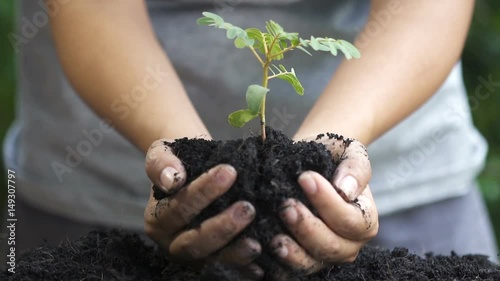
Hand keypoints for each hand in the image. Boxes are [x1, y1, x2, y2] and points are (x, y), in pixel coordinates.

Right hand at [144, 139, 263, 278]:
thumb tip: (171, 179)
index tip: (229, 171)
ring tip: (258, 239)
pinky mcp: (212, 262)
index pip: (177, 210)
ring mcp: (193, 257)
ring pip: (212, 260)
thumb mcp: (162, 152)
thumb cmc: (180, 160)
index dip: (202, 192)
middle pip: (194, 242)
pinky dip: (244, 265)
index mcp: (156, 219)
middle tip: (248, 207)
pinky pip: (228, 267)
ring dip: (235, 251)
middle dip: (222, 226)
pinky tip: (262, 257)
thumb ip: (161, 162)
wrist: (194, 168)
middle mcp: (172, 243)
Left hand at [270, 137, 377, 277]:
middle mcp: (348, 244)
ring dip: (292, 252)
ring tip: (274, 236)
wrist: (311, 162)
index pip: (349, 220)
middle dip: (306, 227)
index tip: (305, 178)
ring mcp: (324, 255)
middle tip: (285, 205)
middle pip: (331, 247)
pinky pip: (289, 270)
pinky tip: (263, 247)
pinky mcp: (301, 259)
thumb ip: (355, 168)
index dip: (327, 202)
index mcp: (365, 220)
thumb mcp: (350, 152)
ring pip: (311, 263)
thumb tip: (346, 190)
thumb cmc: (333, 156)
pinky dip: (276, 263)